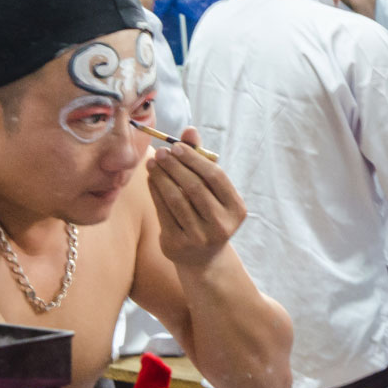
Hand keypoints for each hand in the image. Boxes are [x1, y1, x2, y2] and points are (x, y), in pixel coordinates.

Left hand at [146, 127, 246, 266]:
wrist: (202, 257)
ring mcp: (200, 238)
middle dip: (175, 166)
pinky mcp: (177, 245)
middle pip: (195, 187)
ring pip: (176, 199)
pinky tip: (151, 179)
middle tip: (161, 151)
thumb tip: (189, 129)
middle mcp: (221, 225)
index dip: (194, 159)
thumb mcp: (211, 189)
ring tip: (152, 162)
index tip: (176, 145)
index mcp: (236, 209)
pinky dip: (155, 192)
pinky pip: (163, 212)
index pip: (215, 176)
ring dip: (161, 177)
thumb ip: (201, 158)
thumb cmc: (208, 211)